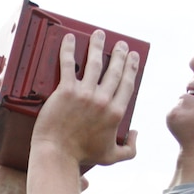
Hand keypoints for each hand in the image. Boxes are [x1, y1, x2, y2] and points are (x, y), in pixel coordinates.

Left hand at [32, 30, 139, 167]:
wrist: (57, 154)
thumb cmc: (81, 156)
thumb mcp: (111, 157)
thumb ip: (130, 149)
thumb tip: (135, 133)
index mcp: (115, 113)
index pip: (127, 85)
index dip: (131, 68)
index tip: (133, 58)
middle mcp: (103, 100)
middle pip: (114, 71)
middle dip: (119, 55)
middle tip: (121, 45)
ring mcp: (84, 93)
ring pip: (94, 63)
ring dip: (98, 46)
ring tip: (99, 35)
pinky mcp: (66, 91)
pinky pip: (68, 64)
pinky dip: (68, 49)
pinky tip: (70, 38)